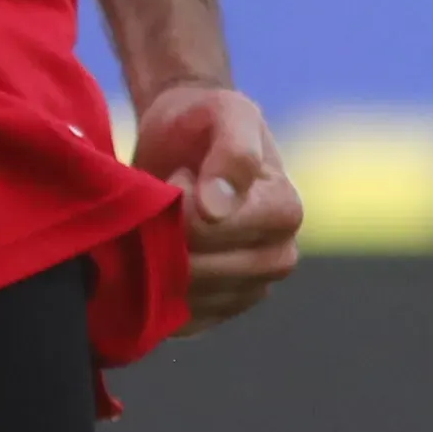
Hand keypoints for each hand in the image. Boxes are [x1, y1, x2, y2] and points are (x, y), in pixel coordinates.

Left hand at [131, 81, 302, 327]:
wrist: (180, 140)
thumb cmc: (205, 120)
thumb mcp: (226, 111)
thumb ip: (234, 150)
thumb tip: (219, 207)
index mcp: (285, 209)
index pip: (214, 228)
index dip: (180, 204)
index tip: (178, 176)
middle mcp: (278, 257)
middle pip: (201, 269)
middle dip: (164, 236)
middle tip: (162, 201)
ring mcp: (249, 289)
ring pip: (188, 299)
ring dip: (154, 264)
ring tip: (157, 224)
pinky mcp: (219, 311)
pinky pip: (180, 320)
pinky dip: (154, 296)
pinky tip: (147, 259)